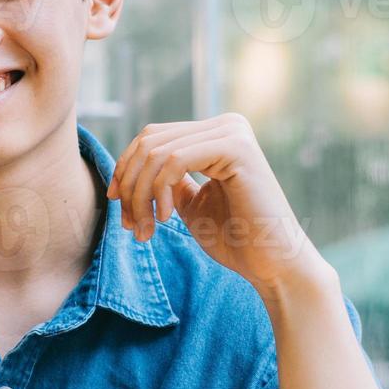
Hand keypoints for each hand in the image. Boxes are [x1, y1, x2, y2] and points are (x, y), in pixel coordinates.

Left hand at [107, 113, 328, 291]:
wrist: (272, 263)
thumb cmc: (234, 238)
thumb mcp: (189, 202)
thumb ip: (167, 180)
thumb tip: (131, 166)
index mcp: (216, 133)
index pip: (151, 138)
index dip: (125, 169)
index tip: (116, 203)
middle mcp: (226, 124)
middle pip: (149, 142)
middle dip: (130, 185)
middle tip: (129, 225)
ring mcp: (233, 132)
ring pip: (156, 153)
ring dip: (140, 196)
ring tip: (145, 229)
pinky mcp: (236, 148)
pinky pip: (174, 161)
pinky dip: (159, 192)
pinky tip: (166, 219)